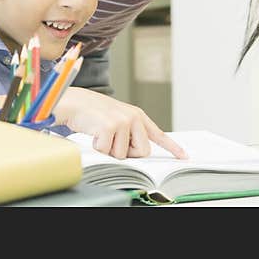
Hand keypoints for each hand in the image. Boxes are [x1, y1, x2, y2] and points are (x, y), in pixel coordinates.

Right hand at [52, 87, 187, 159]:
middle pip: (142, 151)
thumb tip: (139, 151)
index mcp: (137, 115)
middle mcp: (133, 117)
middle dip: (128, 152)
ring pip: (123, 154)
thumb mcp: (117, 119)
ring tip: (101, 134)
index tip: (184, 156)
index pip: (158, 134)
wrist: (75, 102)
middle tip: (114, 141)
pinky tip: (93, 134)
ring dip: (109, 149)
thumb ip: (131, 132)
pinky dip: (98, 148)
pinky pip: (107, 152)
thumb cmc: (93, 113)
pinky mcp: (110, 126)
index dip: (172, 147)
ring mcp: (122, 121)